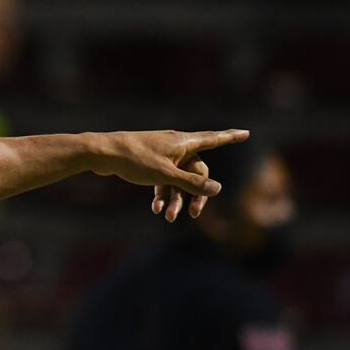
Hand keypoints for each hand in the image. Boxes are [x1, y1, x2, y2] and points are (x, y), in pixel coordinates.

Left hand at [89, 129, 249, 221]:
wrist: (102, 153)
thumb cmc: (135, 160)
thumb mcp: (166, 175)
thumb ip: (191, 183)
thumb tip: (218, 189)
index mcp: (183, 142)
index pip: (214, 138)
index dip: (231, 137)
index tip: (247, 132)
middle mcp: (176, 145)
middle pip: (197, 170)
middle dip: (196, 194)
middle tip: (194, 214)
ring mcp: (162, 153)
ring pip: (178, 179)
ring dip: (175, 198)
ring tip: (167, 217)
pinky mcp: (149, 162)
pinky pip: (163, 179)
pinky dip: (161, 193)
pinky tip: (155, 208)